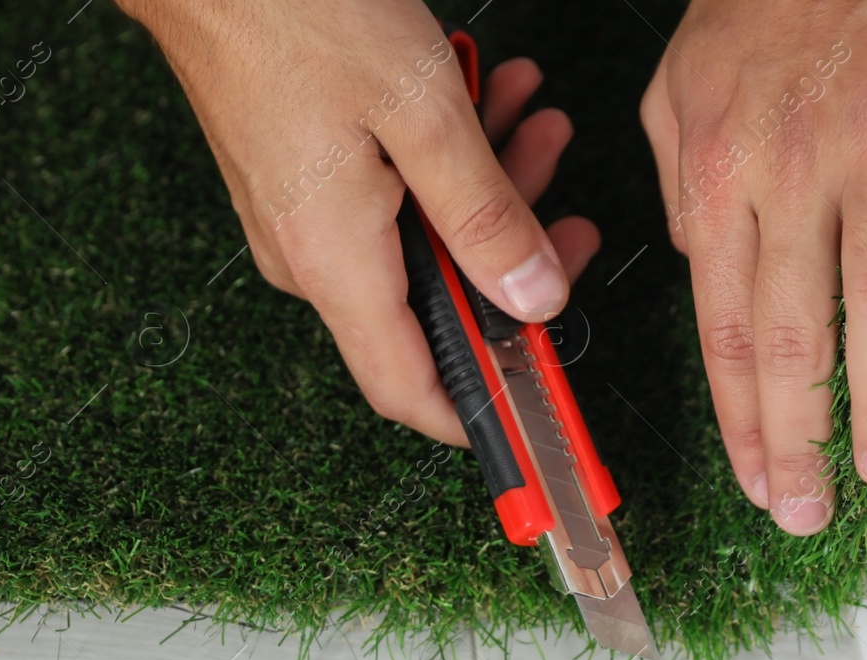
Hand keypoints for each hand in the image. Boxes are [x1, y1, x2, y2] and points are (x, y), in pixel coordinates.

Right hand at [120, 0, 598, 445]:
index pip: (408, 389)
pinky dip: (441, 163)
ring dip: (485, 190)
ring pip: (417, 242)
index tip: (539, 409)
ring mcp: (301, 220)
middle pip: (431, 309)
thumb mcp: (423, 112)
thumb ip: (485, 215)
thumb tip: (536, 297)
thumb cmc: (297, 14)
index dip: (478, 412)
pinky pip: (386, 201)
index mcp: (335, 262)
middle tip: (568, 218)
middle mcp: (310, 258)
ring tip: (533, 119)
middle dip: (509, 264)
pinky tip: (481, 101)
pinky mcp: (301, 181)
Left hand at [640, 0, 866, 532]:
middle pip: (793, 333)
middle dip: (797, 437)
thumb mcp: (678, 95)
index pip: (724, 332)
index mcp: (718, 176)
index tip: (752, 479)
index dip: (738, 420)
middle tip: (807, 506)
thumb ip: (683, 191)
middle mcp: (789, 169)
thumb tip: (702, 274)